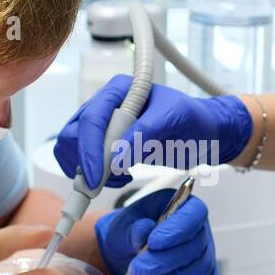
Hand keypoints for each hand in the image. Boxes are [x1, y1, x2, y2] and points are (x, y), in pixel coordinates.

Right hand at [54, 75, 252, 189]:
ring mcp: (103, 125)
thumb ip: (147, 133)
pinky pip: (82, 161)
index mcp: (119, 90)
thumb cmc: (193, 119)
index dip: (90, 149)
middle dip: (85, 162)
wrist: (202, 133)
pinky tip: (119, 177)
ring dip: (87, 170)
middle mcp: (105, 105)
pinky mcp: (105, 144)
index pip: (91, 118)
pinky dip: (93, 175)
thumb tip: (116, 157)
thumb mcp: (175, 119)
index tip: (97, 177)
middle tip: (103, 184)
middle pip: (74, 133)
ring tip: (119, 178)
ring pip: (72, 148)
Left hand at [95, 188, 217, 274]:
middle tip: (137, 271)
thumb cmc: (131, 231)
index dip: (177, 230)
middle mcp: (200, 230)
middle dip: (163, 263)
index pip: (194, 214)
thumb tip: (144, 233)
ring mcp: (206, 255)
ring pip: (198, 272)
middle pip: (194, 247)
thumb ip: (133, 227)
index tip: (153, 242)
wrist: (128, 251)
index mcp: (185, 206)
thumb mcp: (124, 223)